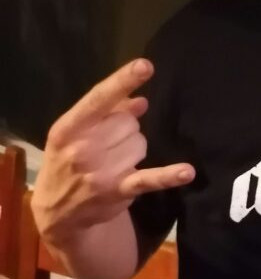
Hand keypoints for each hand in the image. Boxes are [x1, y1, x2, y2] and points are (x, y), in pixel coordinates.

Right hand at [32, 59, 194, 242]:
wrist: (57, 213)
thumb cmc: (67, 161)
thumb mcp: (74, 132)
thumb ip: (106, 111)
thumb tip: (141, 102)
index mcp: (68, 128)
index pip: (99, 99)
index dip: (123, 81)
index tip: (145, 65)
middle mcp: (82, 149)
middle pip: (129, 122)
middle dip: (125, 130)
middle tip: (108, 144)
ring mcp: (100, 172)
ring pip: (141, 144)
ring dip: (133, 150)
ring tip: (113, 163)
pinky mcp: (118, 191)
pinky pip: (149, 178)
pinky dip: (169, 176)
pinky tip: (187, 172)